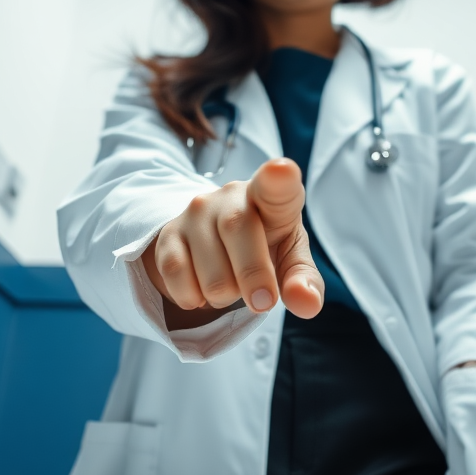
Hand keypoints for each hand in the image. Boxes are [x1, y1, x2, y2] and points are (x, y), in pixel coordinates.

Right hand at [142, 158, 323, 327]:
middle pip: (237, 231)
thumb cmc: (265, 244)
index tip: (282, 170)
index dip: (279, 178)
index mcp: (270, 197)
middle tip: (263, 302)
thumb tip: (307, 304)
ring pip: (210, 271)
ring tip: (230, 285)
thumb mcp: (290, 259)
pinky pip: (177, 277)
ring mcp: (195, 211)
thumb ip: (304, 279)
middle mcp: (231, 195)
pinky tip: (202, 290)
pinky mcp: (169, 233)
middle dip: (254, 277)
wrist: (219, 241)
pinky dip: (193, 298)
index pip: (275, 184)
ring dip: (224, 296)